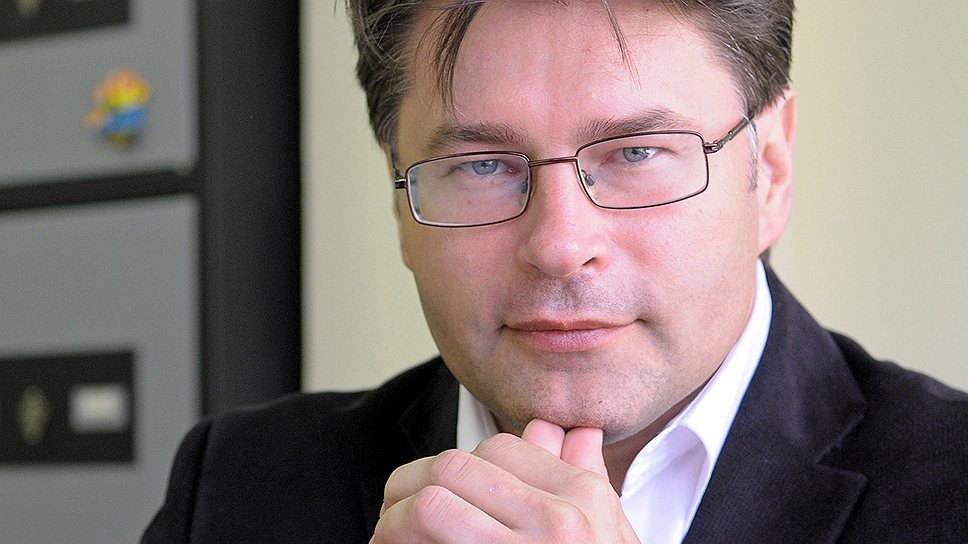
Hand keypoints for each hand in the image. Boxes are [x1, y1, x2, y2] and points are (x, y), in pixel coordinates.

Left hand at [371, 419, 639, 542]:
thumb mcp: (612, 536)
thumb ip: (587, 478)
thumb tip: (570, 431)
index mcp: (582, 503)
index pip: (499, 448)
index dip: (460, 464)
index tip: (444, 486)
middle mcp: (553, 526)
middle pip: (453, 468)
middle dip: (412, 484)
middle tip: (398, 510)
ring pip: (428, 507)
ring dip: (395, 521)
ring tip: (390, 538)